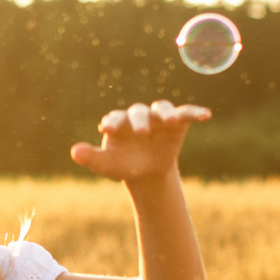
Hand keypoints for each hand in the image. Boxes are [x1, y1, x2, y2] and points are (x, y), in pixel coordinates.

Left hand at [70, 100, 210, 180]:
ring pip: (162, 108)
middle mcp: (138, 116)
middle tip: (142, 132)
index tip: (106, 129)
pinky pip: (186, 113)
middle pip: (138, 112)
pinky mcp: (177, 122)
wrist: (147, 171)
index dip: (111, 122)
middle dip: (140, 121)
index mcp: (119, 123)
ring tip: (171, 121)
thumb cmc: (123, 165)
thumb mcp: (106, 165)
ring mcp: (158, 117)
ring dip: (167, 113)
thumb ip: (91, 158)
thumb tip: (74, 152)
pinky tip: (205, 115)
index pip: (114, 119)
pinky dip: (195, 112)